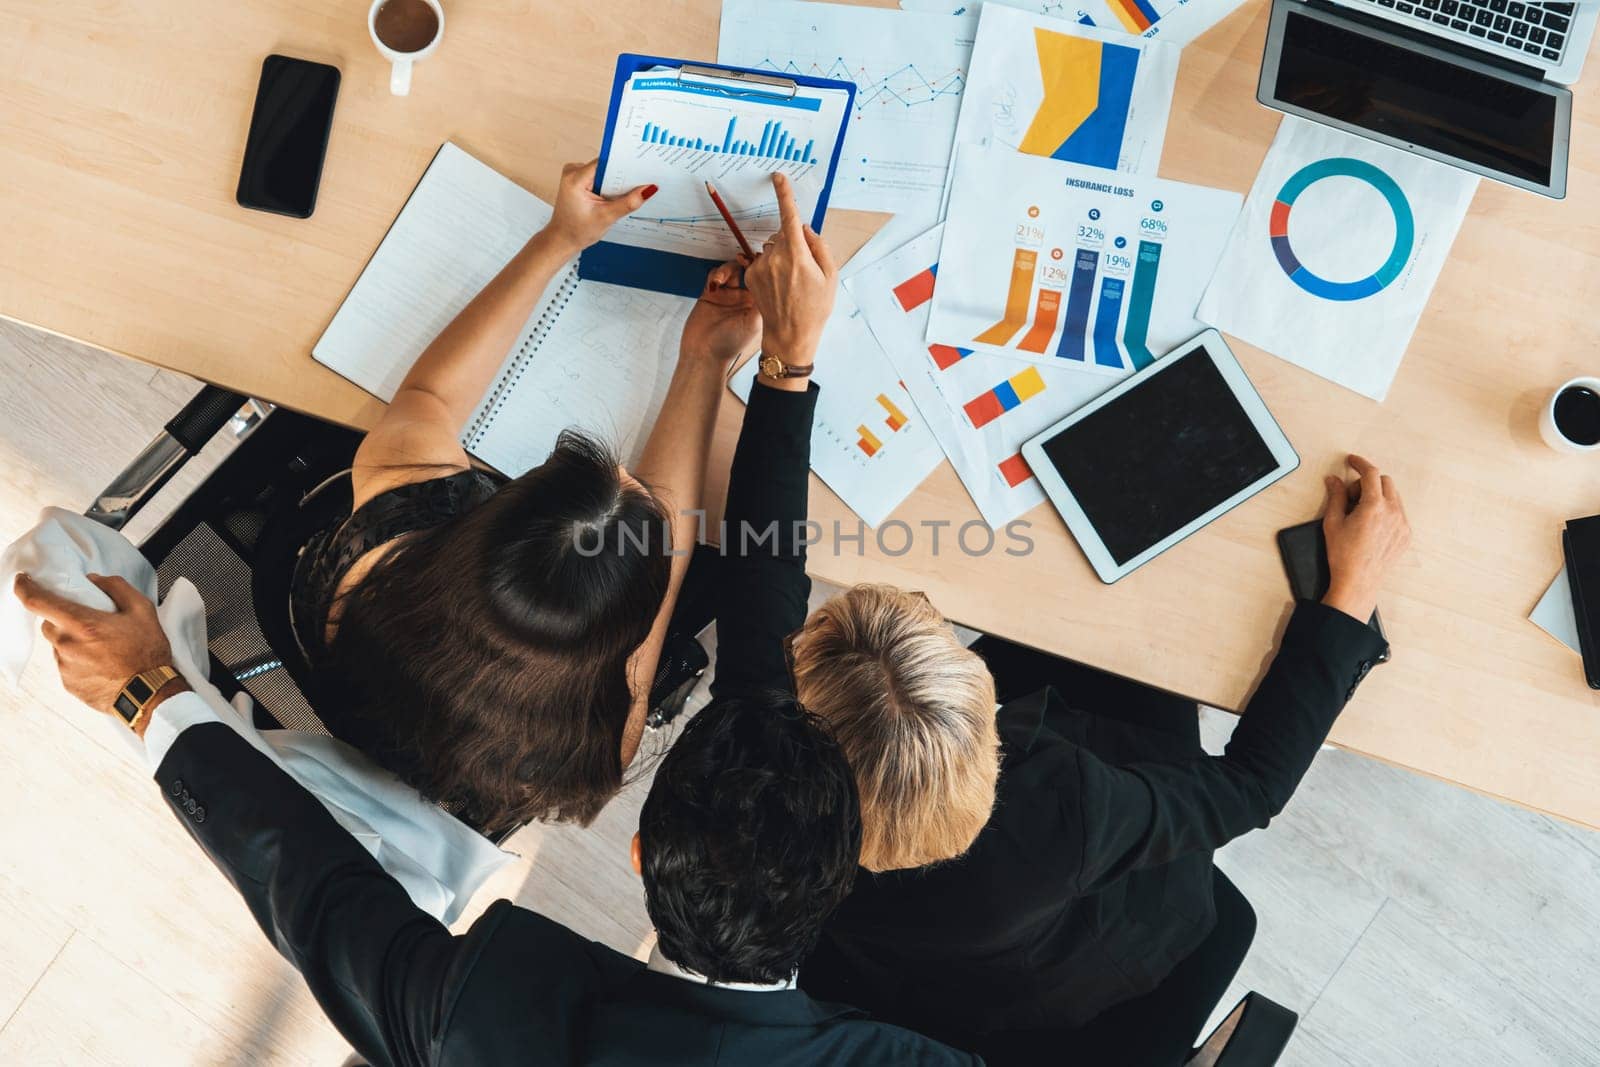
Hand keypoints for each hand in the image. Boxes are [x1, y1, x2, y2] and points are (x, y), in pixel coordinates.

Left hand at [13, 573, 183, 724]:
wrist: (150, 693)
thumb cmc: (147, 652)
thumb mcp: (143, 610)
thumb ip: (116, 587)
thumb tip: (94, 580)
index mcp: (83, 624)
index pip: (37, 601)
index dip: (24, 587)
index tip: (23, 581)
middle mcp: (67, 645)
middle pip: (49, 623)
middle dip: (63, 618)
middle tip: (89, 622)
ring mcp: (65, 666)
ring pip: (59, 645)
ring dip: (73, 641)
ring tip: (101, 648)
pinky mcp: (68, 683)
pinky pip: (66, 665)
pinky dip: (79, 660)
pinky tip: (101, 663)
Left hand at [542, 159, 656, 255]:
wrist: (562, 239)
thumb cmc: (577, 230)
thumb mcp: (606, 218)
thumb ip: (628, 203)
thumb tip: (648, 189)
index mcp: (575, 179)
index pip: (606, 164)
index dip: (624, 166)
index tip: (640, 171)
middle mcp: (573, 172)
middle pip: (605, 167)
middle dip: (620, 178)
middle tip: (635, 188)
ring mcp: (574, 174)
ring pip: (604, 172)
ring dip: (614, 183)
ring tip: (619, 197)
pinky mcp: (578, 179)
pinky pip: (599, 176)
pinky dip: (608, 186)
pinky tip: (610, 198)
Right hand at [680, 260, 760, 364]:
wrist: (703, 353)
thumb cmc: (729, 344)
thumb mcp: (754, 323)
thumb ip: (763, 301)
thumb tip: (773, 279)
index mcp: (758, 304)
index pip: (765, 279)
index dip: (763, 268)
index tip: (761, 259)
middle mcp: (744, 298)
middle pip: (748, 270)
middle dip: (746, 262)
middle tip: (743, 259)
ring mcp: (728, 295)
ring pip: (731, 270)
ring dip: (728, 268)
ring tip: (724, 278)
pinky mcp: (711, 294)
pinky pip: (714, 275)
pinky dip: (715, 274)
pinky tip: (716, 281)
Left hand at [743, 172, 836, 369]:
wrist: (790, 336)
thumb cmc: (814, 309)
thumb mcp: (830, 277)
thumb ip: (819, 247)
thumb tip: (806, 229)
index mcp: (796, 255)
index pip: (789, 217)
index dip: (784, 194)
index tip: (778, 177)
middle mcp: (774, 257)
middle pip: (784, 235)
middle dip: (794, 242)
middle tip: (805, 270)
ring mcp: (760, 267)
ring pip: (773, 248)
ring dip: (782, 257)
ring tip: (792, 283)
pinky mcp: (750, 276)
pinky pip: (763, 261)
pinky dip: (771, 268)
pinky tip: (779, 287)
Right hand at [1321, 455, 1410, 622]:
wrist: (1358, 582)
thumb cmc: (1343, 555)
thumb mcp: (1333, 523)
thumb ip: (1335, 496)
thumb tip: (1333, 480)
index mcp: (1373, 506)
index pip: (1370, 473)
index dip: (1359, 463)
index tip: (1352, 461)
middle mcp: (1392, 512)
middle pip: (1385, 481)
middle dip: (1367, 483)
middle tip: (1351, 498)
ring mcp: (1402, 524)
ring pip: (1393, 497)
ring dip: (1378, 497)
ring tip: (1361, 514)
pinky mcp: (1406, 535)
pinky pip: (1398, 513)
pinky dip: (1386, 511)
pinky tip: (1371, 526)